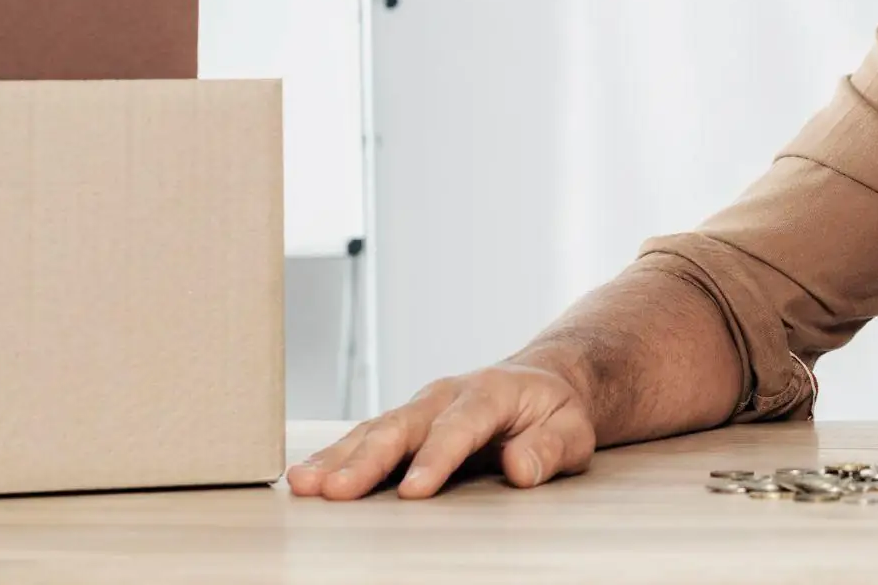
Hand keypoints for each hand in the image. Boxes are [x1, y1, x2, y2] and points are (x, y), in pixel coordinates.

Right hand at [285, 361, 596, 499]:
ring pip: (374, 431)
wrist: (541, 385)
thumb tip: (521, 468)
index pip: (460, 427)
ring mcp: (419, 409)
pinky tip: (305, 477)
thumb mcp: (572, 429)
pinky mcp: (403, 426)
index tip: (414, 492)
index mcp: (490, 394)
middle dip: (369, 460)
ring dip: (339, 458)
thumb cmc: (554, 412)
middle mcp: (445, 396)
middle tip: (337, 491)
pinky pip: (363, 439)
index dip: (436, 458)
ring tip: (305, 485)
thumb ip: (550, 447)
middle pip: (403, 426)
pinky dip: (334, 458)